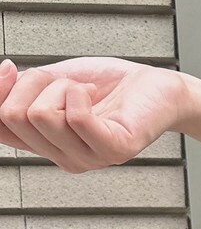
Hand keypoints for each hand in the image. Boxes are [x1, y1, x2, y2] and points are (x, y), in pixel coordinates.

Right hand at [0, 57, 189, 170]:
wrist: (157, 87)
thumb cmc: (108, 86)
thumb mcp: (52, 82)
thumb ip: (21, 88)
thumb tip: (1, 74)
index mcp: (45, 145)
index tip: (10, 69)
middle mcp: (63, 159)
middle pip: (12, 117)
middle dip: (33, 83)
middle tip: (65, 82)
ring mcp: (89, 159)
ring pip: (40, 115)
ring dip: (61, 86)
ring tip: (85, 91)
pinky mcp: (114, 150)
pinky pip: (76, 117)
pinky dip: (80, 93)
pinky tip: (95, 95)